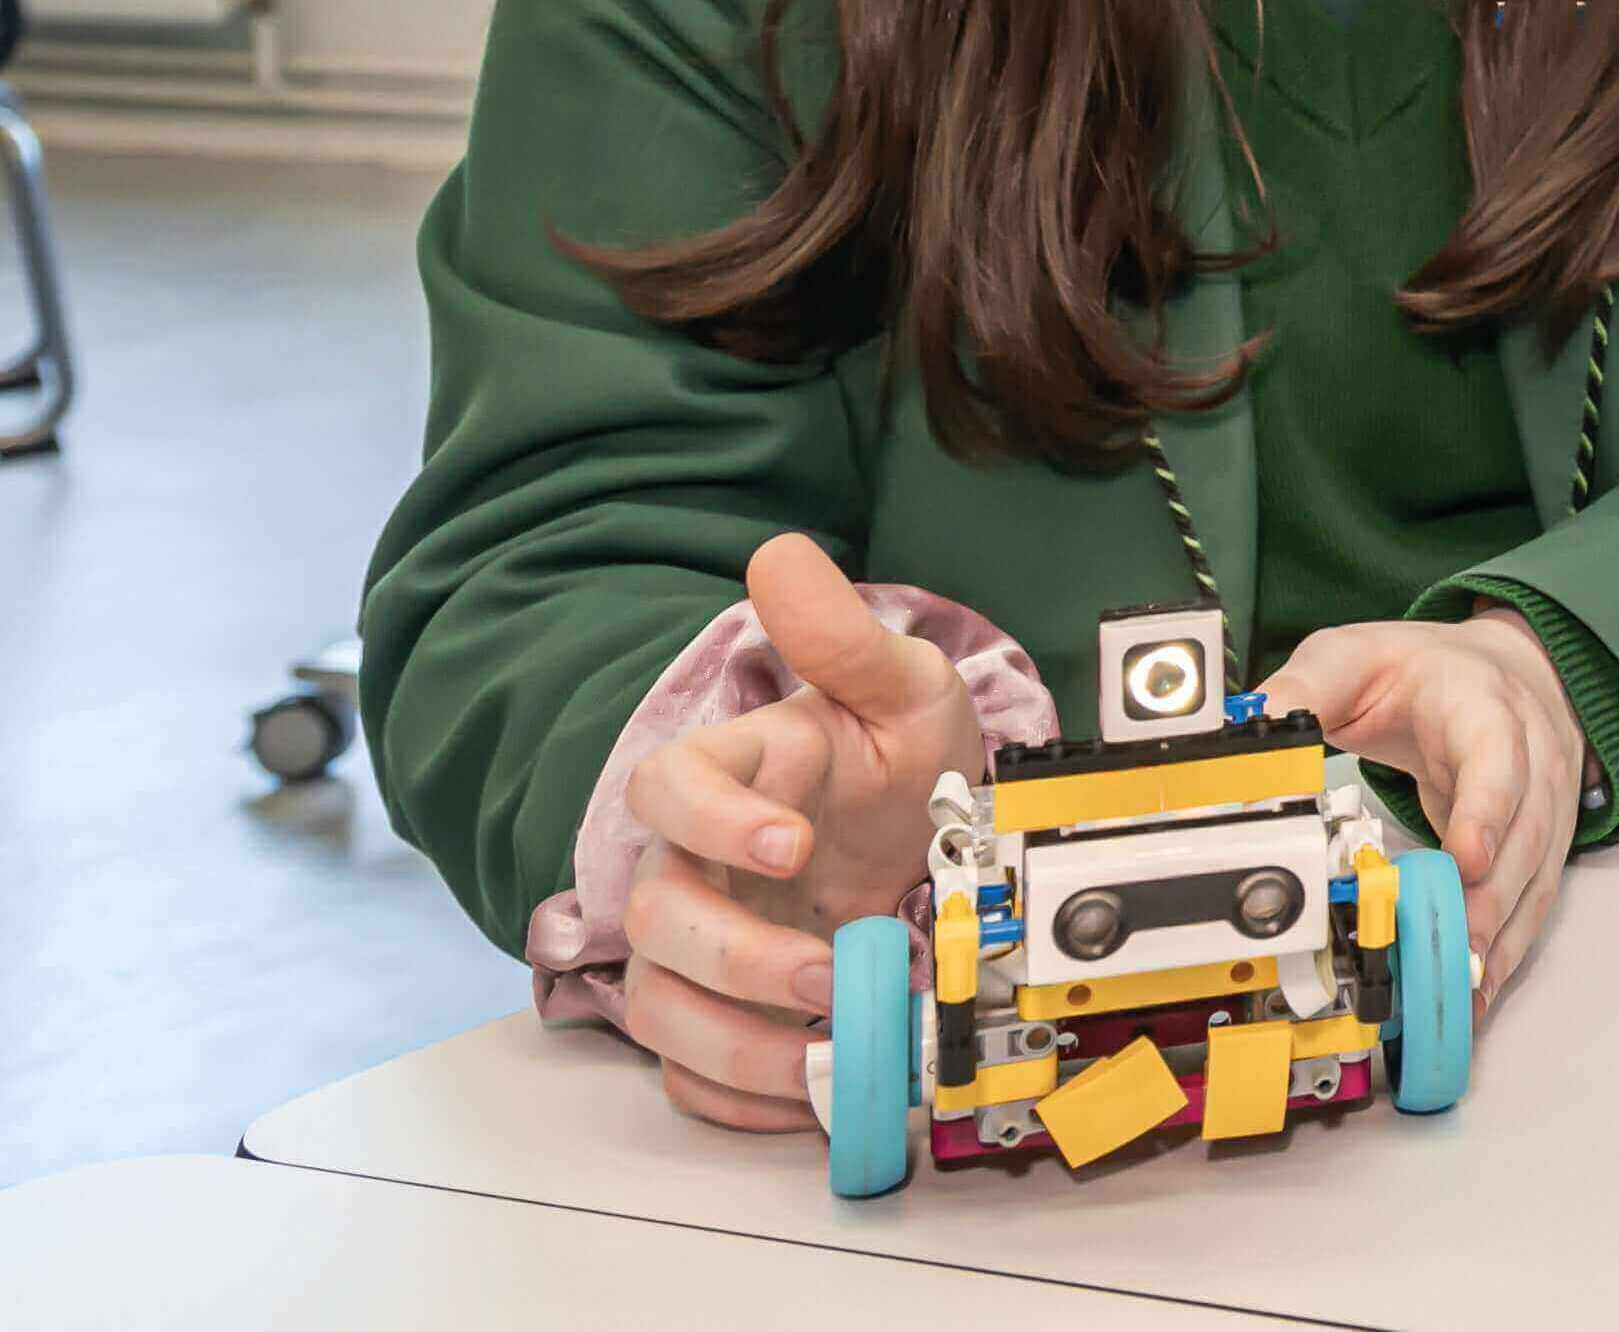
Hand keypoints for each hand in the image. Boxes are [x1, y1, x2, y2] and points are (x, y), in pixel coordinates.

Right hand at [617, 533, 989, 1133]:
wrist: (927, 831)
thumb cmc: (900, 755)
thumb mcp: (904, 687)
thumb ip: (844, 636)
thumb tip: (780, 556)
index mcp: (730, 773)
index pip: (670, 789)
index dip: (714, 819)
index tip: (793, 841)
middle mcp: (697, 863)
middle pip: (659, 917)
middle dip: (739, 957)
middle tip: (832, 974)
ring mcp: (702, 942)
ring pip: (660, 1007)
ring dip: (737, 1042)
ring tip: (828, 1050)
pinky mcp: (721, 1010)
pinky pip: (689, 1072)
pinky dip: (737, 1093)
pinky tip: (807, 1090)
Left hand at [1260, 610, 1585, 1019]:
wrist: (1503, 669)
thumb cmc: (1427, 670)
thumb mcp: (1356, 657)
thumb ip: (1303, 689)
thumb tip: (1244, 731)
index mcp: (1485, 707)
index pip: (1497, 758)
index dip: (1486, 812)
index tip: (1467, 860)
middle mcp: (1531, 759)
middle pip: (1524, 834)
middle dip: (1490, 899)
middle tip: (1451, 950)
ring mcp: (1545, 806)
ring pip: (1535, 877)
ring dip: (1499, 937)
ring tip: (1460, 990)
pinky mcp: (1540, 846)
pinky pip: (1533, 903)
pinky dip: (1506, 951)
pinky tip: (1478, 992)